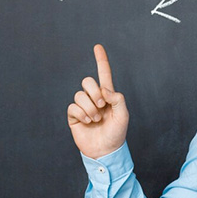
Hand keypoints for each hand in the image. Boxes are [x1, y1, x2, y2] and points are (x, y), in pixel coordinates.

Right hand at [67, 44, 128, 158]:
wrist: (106, 150)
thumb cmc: (117, 132)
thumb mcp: (123, 114)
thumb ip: (117, 98)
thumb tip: (104, 89)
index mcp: (107, 94)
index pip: (104, 73)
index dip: (101, 59)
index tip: (98, 46)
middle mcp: (94, 97)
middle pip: (88, 81)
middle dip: (95, 93)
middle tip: (102, 106)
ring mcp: (83, 106)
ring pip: (80, 94)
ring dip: (90, 107)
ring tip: (96, 119)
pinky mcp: (74, 116)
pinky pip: (73, 106)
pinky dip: (82, 114)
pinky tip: (87, 122)